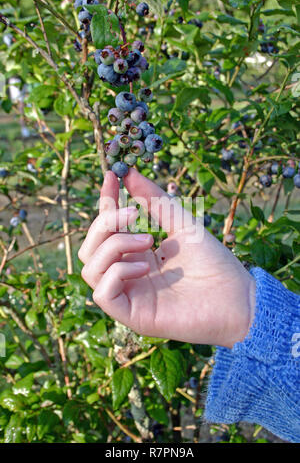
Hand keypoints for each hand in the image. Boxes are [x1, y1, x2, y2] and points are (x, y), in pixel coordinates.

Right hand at [78, 169, 255, 347]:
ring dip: (114, 245)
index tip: (111, 176)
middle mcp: (127, 273)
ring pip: (90, 268)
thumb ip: (154, 200)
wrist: (237, 298)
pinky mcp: (132, 315)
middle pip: (90, 248)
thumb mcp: (181, 223)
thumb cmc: (213, 261)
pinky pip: (102, 293)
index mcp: (137, 253)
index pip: (107, 228)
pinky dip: (117, 272)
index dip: (105, 201)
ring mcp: (129, 295)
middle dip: (105, 223)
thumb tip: (129, 172)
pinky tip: (145, 266)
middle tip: (133, 213)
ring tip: (148, 240)